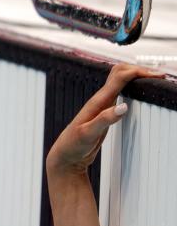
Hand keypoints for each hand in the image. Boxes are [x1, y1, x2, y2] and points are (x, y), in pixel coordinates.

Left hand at [46, 64, 163, 175]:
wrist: (66, 155)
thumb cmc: (73, 145)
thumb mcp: (88, 134)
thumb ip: (104, 120)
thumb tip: (123, 107)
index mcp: (97, 102)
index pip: (120, 77)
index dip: (138, 72)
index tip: (156, 76)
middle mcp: (100, 100)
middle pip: (120, 73)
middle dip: (139, 70)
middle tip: (159, 76)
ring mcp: (103, 105)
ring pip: (120, 81)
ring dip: (137, 76)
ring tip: (154, 79)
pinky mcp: (106, 112)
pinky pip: (121, 93)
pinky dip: (133, 87)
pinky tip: (140, 91)